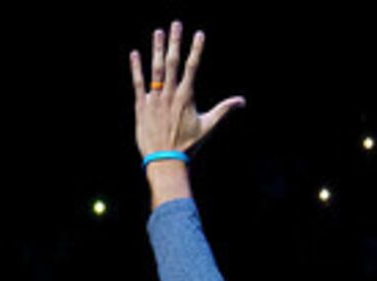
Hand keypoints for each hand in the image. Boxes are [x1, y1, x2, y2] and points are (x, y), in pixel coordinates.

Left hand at [131, 21, 243, 165]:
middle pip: (173, 62)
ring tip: (158, 32)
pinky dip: (136, 68)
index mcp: (186, 97)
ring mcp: (154, 99)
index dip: (196, 49)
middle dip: (175, 42)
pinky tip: (135, 54)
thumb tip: (242, 101)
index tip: (199, 34)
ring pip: (156, 69)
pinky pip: (138, 83)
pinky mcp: (141, 106)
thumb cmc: (187, 145)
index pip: (193, 67)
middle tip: (176, 24)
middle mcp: (170, 94)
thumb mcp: (208, 127)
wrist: (165, 160)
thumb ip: (224, 110)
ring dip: (157, 49)